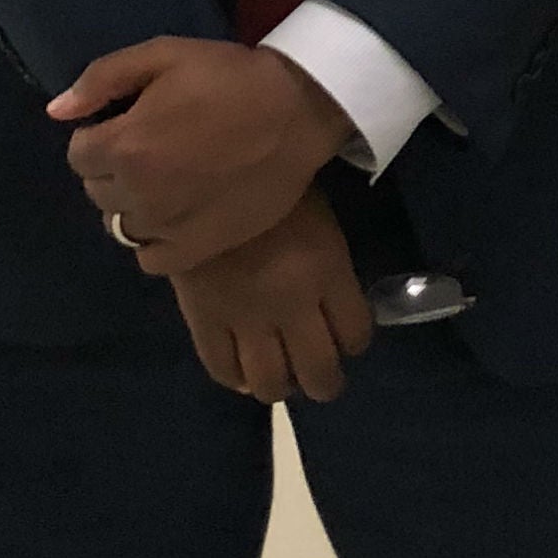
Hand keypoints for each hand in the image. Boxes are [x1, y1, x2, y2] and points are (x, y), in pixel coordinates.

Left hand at [51, 37, 352, 271]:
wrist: (298, 110)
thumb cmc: (229, 77)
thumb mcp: (164, 55)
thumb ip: (102, 79)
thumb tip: (57, 112)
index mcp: (123, 145)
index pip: (78, 153)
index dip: (100, 135)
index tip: (128, 123)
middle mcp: (137, 193)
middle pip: (96, 191)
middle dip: (113, 169)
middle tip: (152, 149)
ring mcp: (166, 226)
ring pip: (119, 226)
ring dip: (131, 205)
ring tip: (165, 183)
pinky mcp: (197, 248)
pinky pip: (149, 258)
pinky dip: (153, 242)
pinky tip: (174, 217)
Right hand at [164, 189, 372, 404]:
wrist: (202, 170)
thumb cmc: (272, 183)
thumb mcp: (319, 217)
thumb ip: (329, 266)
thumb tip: (336, 303)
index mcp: (327, 271)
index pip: (355, 333)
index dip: (355, 342)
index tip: (348, 339)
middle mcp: (292, 304)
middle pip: (319, 372)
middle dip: (325, 382)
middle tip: (321, 378)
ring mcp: (245, 317)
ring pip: (271, 383)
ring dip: (281, 387)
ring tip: (282, 378)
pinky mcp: (203, 319)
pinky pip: (222, 369)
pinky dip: (236, 378)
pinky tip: (243, 371)